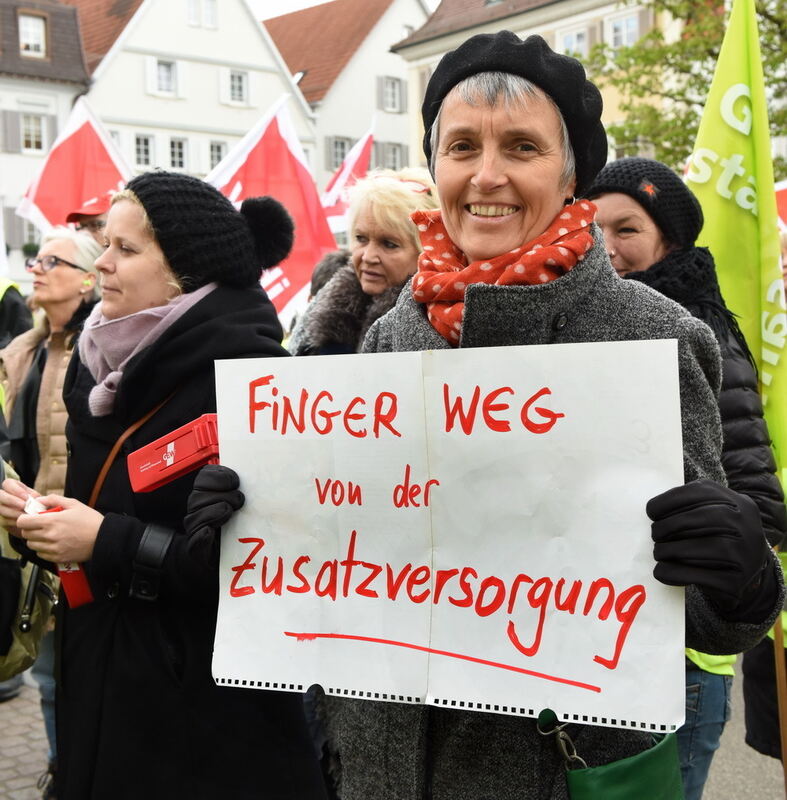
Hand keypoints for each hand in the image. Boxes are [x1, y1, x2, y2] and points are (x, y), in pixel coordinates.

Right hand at [0, 478, 37, 529]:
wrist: (34, 518)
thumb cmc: (36, 504)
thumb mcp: (37, 498)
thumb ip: (35, 497)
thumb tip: (35, 500)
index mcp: (12, 486)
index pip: (8, 484)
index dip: (16, 490)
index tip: (27, 497)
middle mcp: (3, 496)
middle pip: (1, 496)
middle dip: (12, 500)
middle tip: (24, 506)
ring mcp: (1, 508)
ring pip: (2, 509)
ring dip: (15, 513)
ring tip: (27, 515)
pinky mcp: (2, 520)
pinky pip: (5, 521)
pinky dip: (16, 522)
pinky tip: (25, 522)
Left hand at [16, 495, 103, 563]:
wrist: (103, 538)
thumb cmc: (90, 520)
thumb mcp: (74, 504)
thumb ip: (54, 499)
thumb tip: (40, 500)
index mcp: (51, 521)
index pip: (22, 522)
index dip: (25, 519)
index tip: (31, 518)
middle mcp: (49, 536)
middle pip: (25, 534)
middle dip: (30, 528)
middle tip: (41, 525)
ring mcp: (53, 548)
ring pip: (31, 545)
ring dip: (36, 539)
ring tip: (48, 535)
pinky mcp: (57, 558)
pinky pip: (40, 554)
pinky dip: (43, 549)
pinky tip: (53, 543)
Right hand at [184, 465, 244, 560]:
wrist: (220, 555)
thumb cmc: (233, 528)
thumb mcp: (239, 504)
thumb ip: (239, 490)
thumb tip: (249, 475)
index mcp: (206, 493)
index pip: (205, 476)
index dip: (220, 476)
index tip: (236, 482)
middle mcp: (197, 508)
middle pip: (201, 492)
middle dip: (223, 494)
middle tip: (239, 501)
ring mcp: (195, 526)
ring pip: (197, 512)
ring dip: (217, 511)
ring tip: (229, 513)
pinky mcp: (196, 546)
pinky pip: (196, 536)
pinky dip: (203, 533)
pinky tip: (210, 532)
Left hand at [647, 479, 769, 611]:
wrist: (749, 575)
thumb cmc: (720, 537)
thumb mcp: (715, 512)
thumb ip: (691, 504)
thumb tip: (654, 509)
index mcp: (737, 503)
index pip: (698, 493)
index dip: (668, 501)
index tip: (651, 511)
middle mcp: (745, 526)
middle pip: (698, 520)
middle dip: (667, 526)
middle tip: (654, 534)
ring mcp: (744, 555)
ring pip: (698, 548)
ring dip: (667, 550)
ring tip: (658, 552)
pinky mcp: (735, 581)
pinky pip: (697, 576)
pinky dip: (673, 572)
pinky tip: (661, 571)